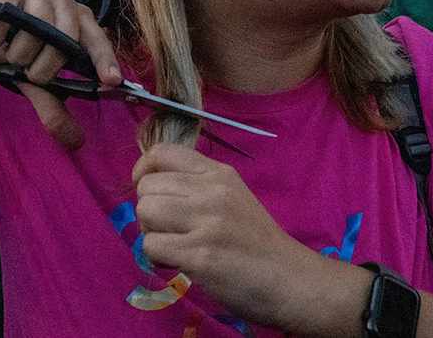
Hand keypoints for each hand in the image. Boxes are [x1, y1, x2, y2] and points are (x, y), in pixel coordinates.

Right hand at [0, 0, 119, 148]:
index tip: (112, 82)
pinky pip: (3, 20)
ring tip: (6, 49)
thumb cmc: (11, 39)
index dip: (105, 61)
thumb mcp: (32, 77)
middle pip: (61, 43)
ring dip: (13, 53)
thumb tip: (76, 142)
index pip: (97, 40)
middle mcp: (60, 0)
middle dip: (41, 67)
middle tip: (26, 68)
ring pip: (31, 34)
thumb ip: (53, 105)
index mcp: (76, 19)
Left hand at [132, 144, 301, 324]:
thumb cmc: (256, 242)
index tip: (150, 192)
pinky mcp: (201, 255)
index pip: (162, 152)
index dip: (143, 171)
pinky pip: (152, 246)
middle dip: (149, 211)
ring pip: (146, 212)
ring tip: (174, 246)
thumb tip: (149, 186)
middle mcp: (212, 191)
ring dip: (152, 233)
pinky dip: (158, 258)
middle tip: (170, 231)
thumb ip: (197, 187)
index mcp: (219, 174)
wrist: (289, 279)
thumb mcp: (233, 197)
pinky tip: (179, 263)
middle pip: (147, 187)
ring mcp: (207, 222)